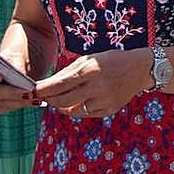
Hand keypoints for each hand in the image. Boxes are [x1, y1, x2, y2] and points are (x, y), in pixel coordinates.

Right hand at [0, 56, 34, 114]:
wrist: (14, 71)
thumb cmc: (12, 61)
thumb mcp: (15, 58)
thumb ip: (16, 64)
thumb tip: (21, 75)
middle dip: (11, 93)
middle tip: (28, 93)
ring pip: (0, 103)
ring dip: (19, 102)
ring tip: (34, 98)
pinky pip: (8, 108)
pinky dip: (22, 104)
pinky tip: (34, 101)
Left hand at [34, 49, 150, 117]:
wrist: (140, 69)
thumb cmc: (111, 60)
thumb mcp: (90, 59)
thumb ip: (68, 72)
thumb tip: (46, 85)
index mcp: (91, 70)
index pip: (59, 84)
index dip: (43, 89)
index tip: (33, 90)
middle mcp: (97, 87)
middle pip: (62, 101)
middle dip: (49, 100)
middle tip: (44, 97)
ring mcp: (104, 101)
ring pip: (72, 111)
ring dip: (62, 106)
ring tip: (61, 99)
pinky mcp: (108, 110)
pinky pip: (85, 114)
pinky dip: (78, 109)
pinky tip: (80, 100)